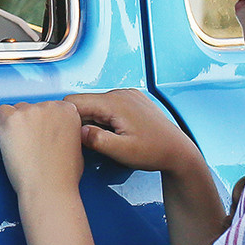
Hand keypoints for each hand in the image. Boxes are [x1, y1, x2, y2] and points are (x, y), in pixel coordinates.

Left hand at [0, 99, 87, 203]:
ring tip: (20, 146)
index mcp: (68, 111)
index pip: (51, 106)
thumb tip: (54, 131)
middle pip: (32, 106)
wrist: (48, 188)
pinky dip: (1, 125)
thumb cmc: (61, 175)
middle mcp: (50, 106)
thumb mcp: (76, 147)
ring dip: (16, 125)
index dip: (43, 122)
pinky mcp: (11, 118)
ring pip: (16, 110)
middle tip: (29, 143)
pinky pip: (0, 113)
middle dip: (29, 123)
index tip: (41, 133)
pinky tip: (8, 141)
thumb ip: (65, 131)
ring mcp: (29, 111)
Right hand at [68, 89, 206, 177]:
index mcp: (114, 103)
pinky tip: (113, 133)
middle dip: (80, 121)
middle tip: (87, 142)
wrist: (177, 151)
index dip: (67, 120)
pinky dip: (103, 117)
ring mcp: (127, 94)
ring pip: (95, 104)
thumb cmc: (153, 151)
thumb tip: (78, 131)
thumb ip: (96, 140)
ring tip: (104, 139)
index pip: (74, 102)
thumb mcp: (122, 151)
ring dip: (92, 120)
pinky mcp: (131, 100)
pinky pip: (107, 104)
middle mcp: (119, 93)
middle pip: (84, 102)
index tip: (69, 137)